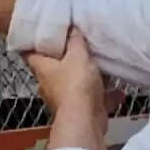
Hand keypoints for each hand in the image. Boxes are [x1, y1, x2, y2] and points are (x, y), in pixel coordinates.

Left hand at [26, 35, 107, 149]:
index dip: (33, 41)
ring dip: (87, 77)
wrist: (85, 121)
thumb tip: (72, 28)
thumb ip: (76, 40)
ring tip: (100, 64)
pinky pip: (94, 99)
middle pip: (54, 68)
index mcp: (43, 68)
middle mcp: (50, 84)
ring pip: (75, 84)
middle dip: (65, 58)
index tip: (41, 32)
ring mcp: (65, 99)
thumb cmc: (76, 84)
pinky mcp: (81, 111)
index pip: (29, 52)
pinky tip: (120, 91)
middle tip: (77, 44)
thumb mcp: (78, 55)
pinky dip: (105, 96)